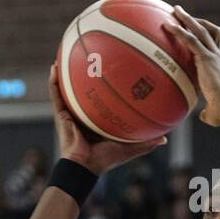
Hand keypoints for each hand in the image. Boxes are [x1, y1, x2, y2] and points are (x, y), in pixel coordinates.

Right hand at [50, 63, 165, 174]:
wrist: (84, 167)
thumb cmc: (105, 159)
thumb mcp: (129, 147)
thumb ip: (146, 143)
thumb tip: (166, 139)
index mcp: (97, 119)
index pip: (102, 97)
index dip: (105, 83)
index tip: (112, 67)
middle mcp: (83, 113)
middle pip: (85, 87)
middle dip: (86, 70)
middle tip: (92, 53)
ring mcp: (70, 113)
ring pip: (67, 86)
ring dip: (65, 70)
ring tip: (67, 51)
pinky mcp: (60, 114)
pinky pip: (55, 94)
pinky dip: (53, 81)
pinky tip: (54, 66)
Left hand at [163, 6, 219, 126]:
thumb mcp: (215, 110)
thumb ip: (209, 110)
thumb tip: (204, 117)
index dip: (217, 41)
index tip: (208, 37)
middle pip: (212, 31)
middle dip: (199, 21)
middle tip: (185, 14)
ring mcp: (214, 54)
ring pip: (201, 30)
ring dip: (187, 18)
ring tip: (175, 10)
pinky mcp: (206, 57)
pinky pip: (190, 40)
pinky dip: (179, 31)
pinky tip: (167, 26)